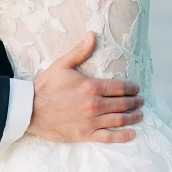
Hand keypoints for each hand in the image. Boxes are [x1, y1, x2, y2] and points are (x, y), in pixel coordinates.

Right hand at [27, 32, 143, 143]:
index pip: (119, 87)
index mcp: (91, 86)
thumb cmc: (47, 85)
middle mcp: (95, 104)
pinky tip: (132, 134)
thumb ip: (80, 51)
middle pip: (123, 104)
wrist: (31, 109)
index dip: (131, 88)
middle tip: (141, 101)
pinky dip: (123, 136)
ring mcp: (91, 121)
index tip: (137, 88)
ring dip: (133, 117)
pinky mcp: (85, 135)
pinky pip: (109, 137)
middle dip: (135, 102)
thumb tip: (92, 34)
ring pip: (119, 120)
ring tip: (140, 114)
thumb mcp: (63, 64)